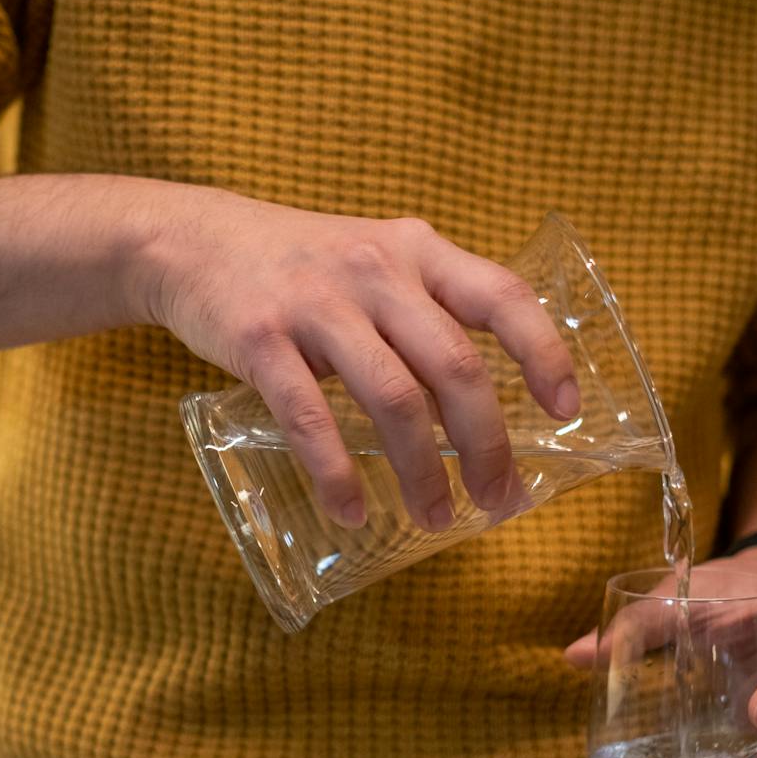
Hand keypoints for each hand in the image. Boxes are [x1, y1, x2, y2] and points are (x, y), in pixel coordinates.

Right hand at [137, 188, 578, 530]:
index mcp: (417, 252)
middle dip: (486, 444)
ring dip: (422, 471)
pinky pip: (311, 417)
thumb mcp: (374, 263)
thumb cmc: (299, 267)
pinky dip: (337, 473)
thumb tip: (479, 413)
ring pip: (394, 399)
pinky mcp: (261, 339)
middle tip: (500, 500)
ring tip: (436, 516)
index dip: (542, 353)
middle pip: (455, 366)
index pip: (501, 296)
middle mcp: (376, 272)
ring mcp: (317, 304)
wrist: (191, 241)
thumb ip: (426, 317)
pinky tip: (351, 511)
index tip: (566, 411)